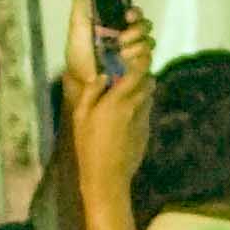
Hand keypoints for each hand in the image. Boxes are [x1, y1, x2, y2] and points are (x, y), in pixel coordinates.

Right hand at [64, 34, 155, 186]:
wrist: (108, 176)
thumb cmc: (88, 145)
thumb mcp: (80, 117)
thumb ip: (91, 92)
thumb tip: (102, 75)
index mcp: (118, 99)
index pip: (138, 72)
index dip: (142, 60)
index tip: (137, 54)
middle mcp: (135, 106)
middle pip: (148, 82)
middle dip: (142, 75)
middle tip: (129, 73)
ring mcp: (144, 119)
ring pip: (149, 96)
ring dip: (142, 90)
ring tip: (128, 93)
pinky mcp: (146, 130)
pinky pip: (146, 111)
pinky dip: (140, 106)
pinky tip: (127, 115)